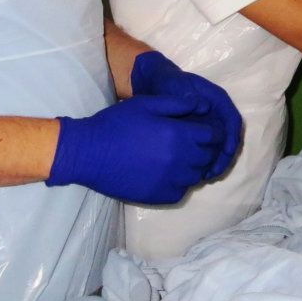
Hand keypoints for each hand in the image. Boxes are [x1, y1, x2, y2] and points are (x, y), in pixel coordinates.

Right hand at [46, 93, 229, 204]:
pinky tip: (166, 173)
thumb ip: (179, 103)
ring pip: (196, 175)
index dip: (212, 132)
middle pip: (208, 156)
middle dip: (204, 149)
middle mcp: (180, 160)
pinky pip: (182, 190)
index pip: (214, 136)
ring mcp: (170, 181)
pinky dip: (180, 183)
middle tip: (190, 144)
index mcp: (179, 135)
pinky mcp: (160, 196)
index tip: (203, 130)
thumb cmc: (116, 124)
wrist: (87, 154)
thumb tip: (205, 106)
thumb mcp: (147, 104)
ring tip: (178, 158)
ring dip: (193, 166)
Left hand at [131, 51, 242, 177]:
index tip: (225, 152)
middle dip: (224, 157)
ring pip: (220, 148)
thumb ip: (185, 94)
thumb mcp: (174, 84)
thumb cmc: (167, 82)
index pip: (232, 120)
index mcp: (217, 100)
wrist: (155, 84)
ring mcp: (210, 125)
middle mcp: (217, 114)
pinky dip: (205, 163)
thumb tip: (200, 105)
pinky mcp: (200, 135)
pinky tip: (196, 174)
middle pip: (229, 138)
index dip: (231, 137)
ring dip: (216, 163)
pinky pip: (208, 150)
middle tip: (212, 172)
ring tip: (204, 177)